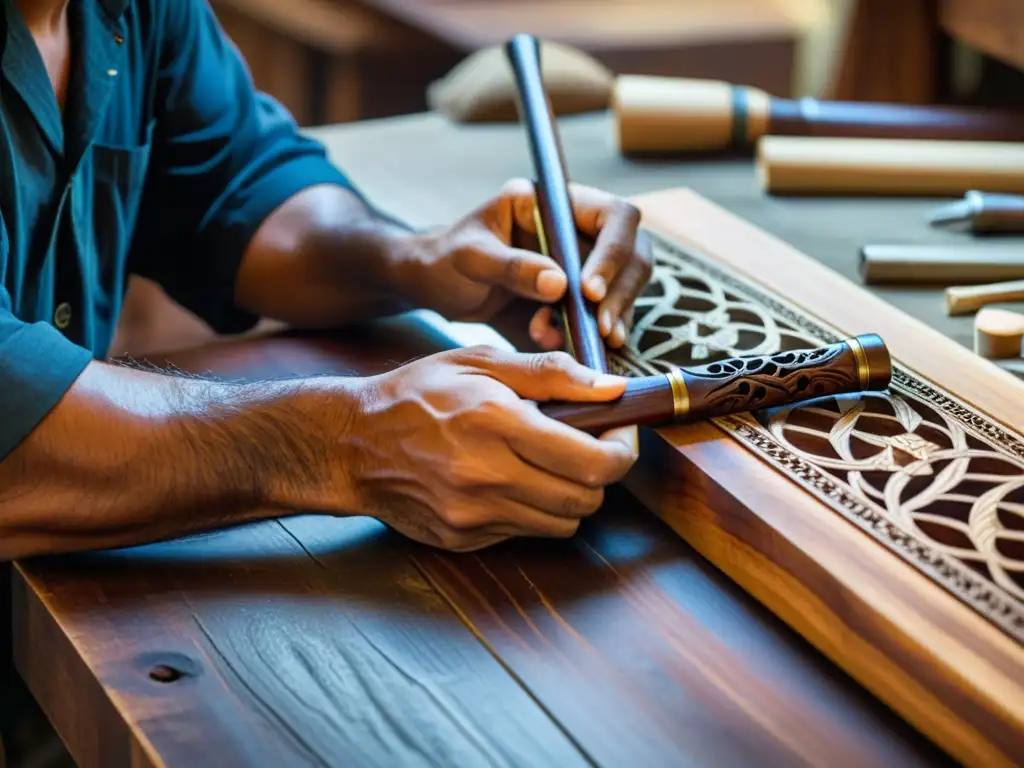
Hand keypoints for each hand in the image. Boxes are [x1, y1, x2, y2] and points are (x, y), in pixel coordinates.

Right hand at [340, 346, 637, 551]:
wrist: (351, 444)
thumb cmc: (417, 394)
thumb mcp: (480, 361)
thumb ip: (552, 374)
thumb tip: (614, 390)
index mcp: (495, 423)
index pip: (593, 462)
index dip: (622, 451)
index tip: (620, 434)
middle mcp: (487, 476)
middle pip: (587, 500)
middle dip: (602, 475)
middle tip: (590, 448)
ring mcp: (473, 514)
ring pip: (563, 524)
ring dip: (571, 495)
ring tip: (550, 464)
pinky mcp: (463, 538)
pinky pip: (525, 533)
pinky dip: (534, 510)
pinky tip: (511, 480)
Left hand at [403, 178, 652, 349]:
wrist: (434, 287)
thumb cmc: (445, 259)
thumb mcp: (470, 257)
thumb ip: (512, 266)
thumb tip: (560, 283)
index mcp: (555, 203)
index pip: (612, 215)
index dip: (613, 250)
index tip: (590, 291)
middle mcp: (577, 229)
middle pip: (633, 254)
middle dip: (621, 293)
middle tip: (601, 328)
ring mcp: (582, 264)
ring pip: (625, 288)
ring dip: (610, 318)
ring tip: (584, 340)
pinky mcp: (577, 298)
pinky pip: (604, 316)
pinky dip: (594, 334)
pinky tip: (569, 345)